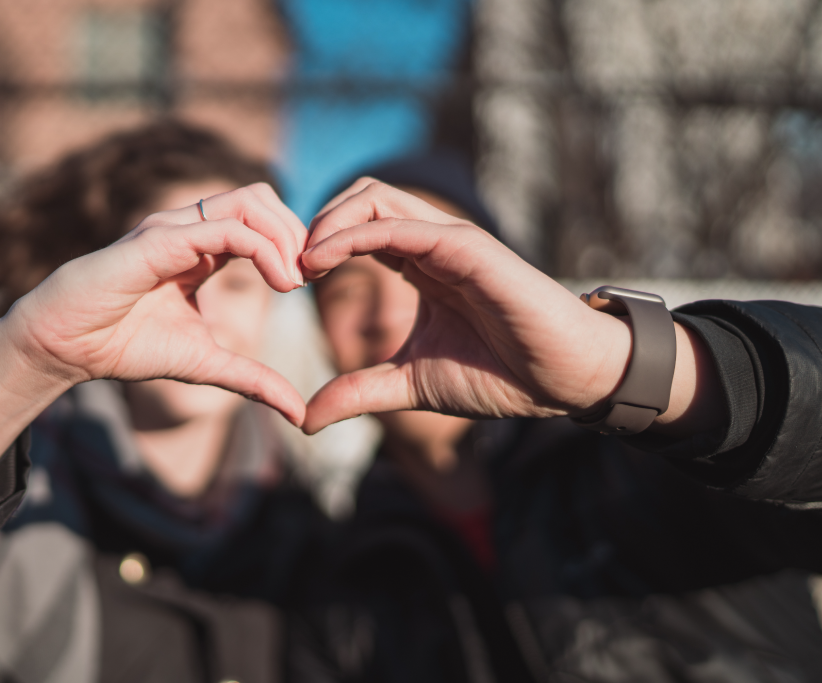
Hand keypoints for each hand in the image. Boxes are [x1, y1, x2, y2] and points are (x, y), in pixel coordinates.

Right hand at [5, 183, 307, 422]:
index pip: (262, 220)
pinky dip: (263, 249)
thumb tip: (299, 414)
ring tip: (295, 280)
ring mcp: (173, 228)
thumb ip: (253, 380)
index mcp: (202, 248)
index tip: (314, 282)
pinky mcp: (158, 240)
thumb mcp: (205, 365)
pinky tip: (279, 283)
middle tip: (312, 276)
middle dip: (297, 232)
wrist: (65, 347)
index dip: (295, 243)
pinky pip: (224, 228)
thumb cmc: (124, 346)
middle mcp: (189, 228)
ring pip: (248, 201)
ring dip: (284, 235)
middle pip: (262, 197)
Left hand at [299, 179, 636, 433]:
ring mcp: (450, 240)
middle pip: (361, 197)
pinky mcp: (467, 247)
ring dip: (327, 221)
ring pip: (375, 197)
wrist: (562, 379)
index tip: (286, 281)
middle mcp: (431, 243)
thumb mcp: (410, 384)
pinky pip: (400, 226)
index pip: (357, 227)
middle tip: (288, 267)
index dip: (316, 245)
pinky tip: (323, 261)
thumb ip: (359, 392)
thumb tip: (305, 418)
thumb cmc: (500, 375)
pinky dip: (354, 234)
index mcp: (419, 264)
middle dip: (315, 222)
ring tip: (301, 263)